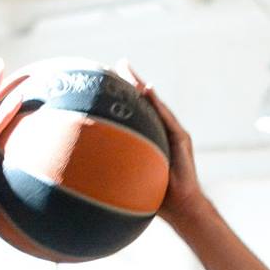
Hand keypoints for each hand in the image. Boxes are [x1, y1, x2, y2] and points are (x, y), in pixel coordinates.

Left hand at [115, 62, 202, 228]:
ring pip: (156, 106)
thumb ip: (117, 168)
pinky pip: (167, 119)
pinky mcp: (182, 139)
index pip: (135, 114)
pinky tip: (147, 92)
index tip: (106, 81)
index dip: (122, 97)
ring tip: (130, 72)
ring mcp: (174, 133)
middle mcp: (162, 132)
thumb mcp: (131, 179)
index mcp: (150, 138)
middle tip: (118, 64)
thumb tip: (87, 168)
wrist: (181, 206)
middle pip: (145, 103)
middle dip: (132, 82)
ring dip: (143, 88)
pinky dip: (157, 105)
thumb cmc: (154, 196)